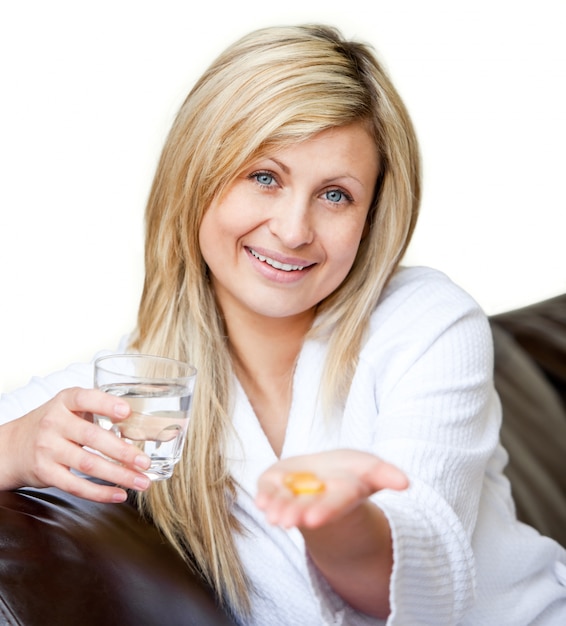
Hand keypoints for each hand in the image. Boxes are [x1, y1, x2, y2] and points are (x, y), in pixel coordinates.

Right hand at [0, 387, 151, 501]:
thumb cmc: (54, 425)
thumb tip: (140, 425)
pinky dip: (100, 492)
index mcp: (65, 402)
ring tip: (141, 481)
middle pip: (92, 437)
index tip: (126, 412)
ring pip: (88, 464)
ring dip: (119, 475)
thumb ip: (98, 410)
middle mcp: (54, 423)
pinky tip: (119, 494)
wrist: (13, 447)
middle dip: (122, 451)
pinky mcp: (46, 472)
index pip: (85, 398)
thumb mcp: (70, 408)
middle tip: (145, 461)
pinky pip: (76, 485)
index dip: (106, 404)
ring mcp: (48, 448)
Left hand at [255, 449, 407, 528]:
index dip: (325, 511)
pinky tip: (260, 501)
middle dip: (296, 513)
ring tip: (272, 514)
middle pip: (306, 509)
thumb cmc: (349, 473)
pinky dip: (264, 496)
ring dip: (278, 509)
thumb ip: (385, 475)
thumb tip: (406, 483)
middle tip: (285, 520)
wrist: (323, 477)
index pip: (334, 505)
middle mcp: (316, 501)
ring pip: (285, 505)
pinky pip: (268, 492)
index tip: (312, 519)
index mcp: (341, 496)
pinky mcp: (275, 485)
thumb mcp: (370, 469)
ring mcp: (294, 495)